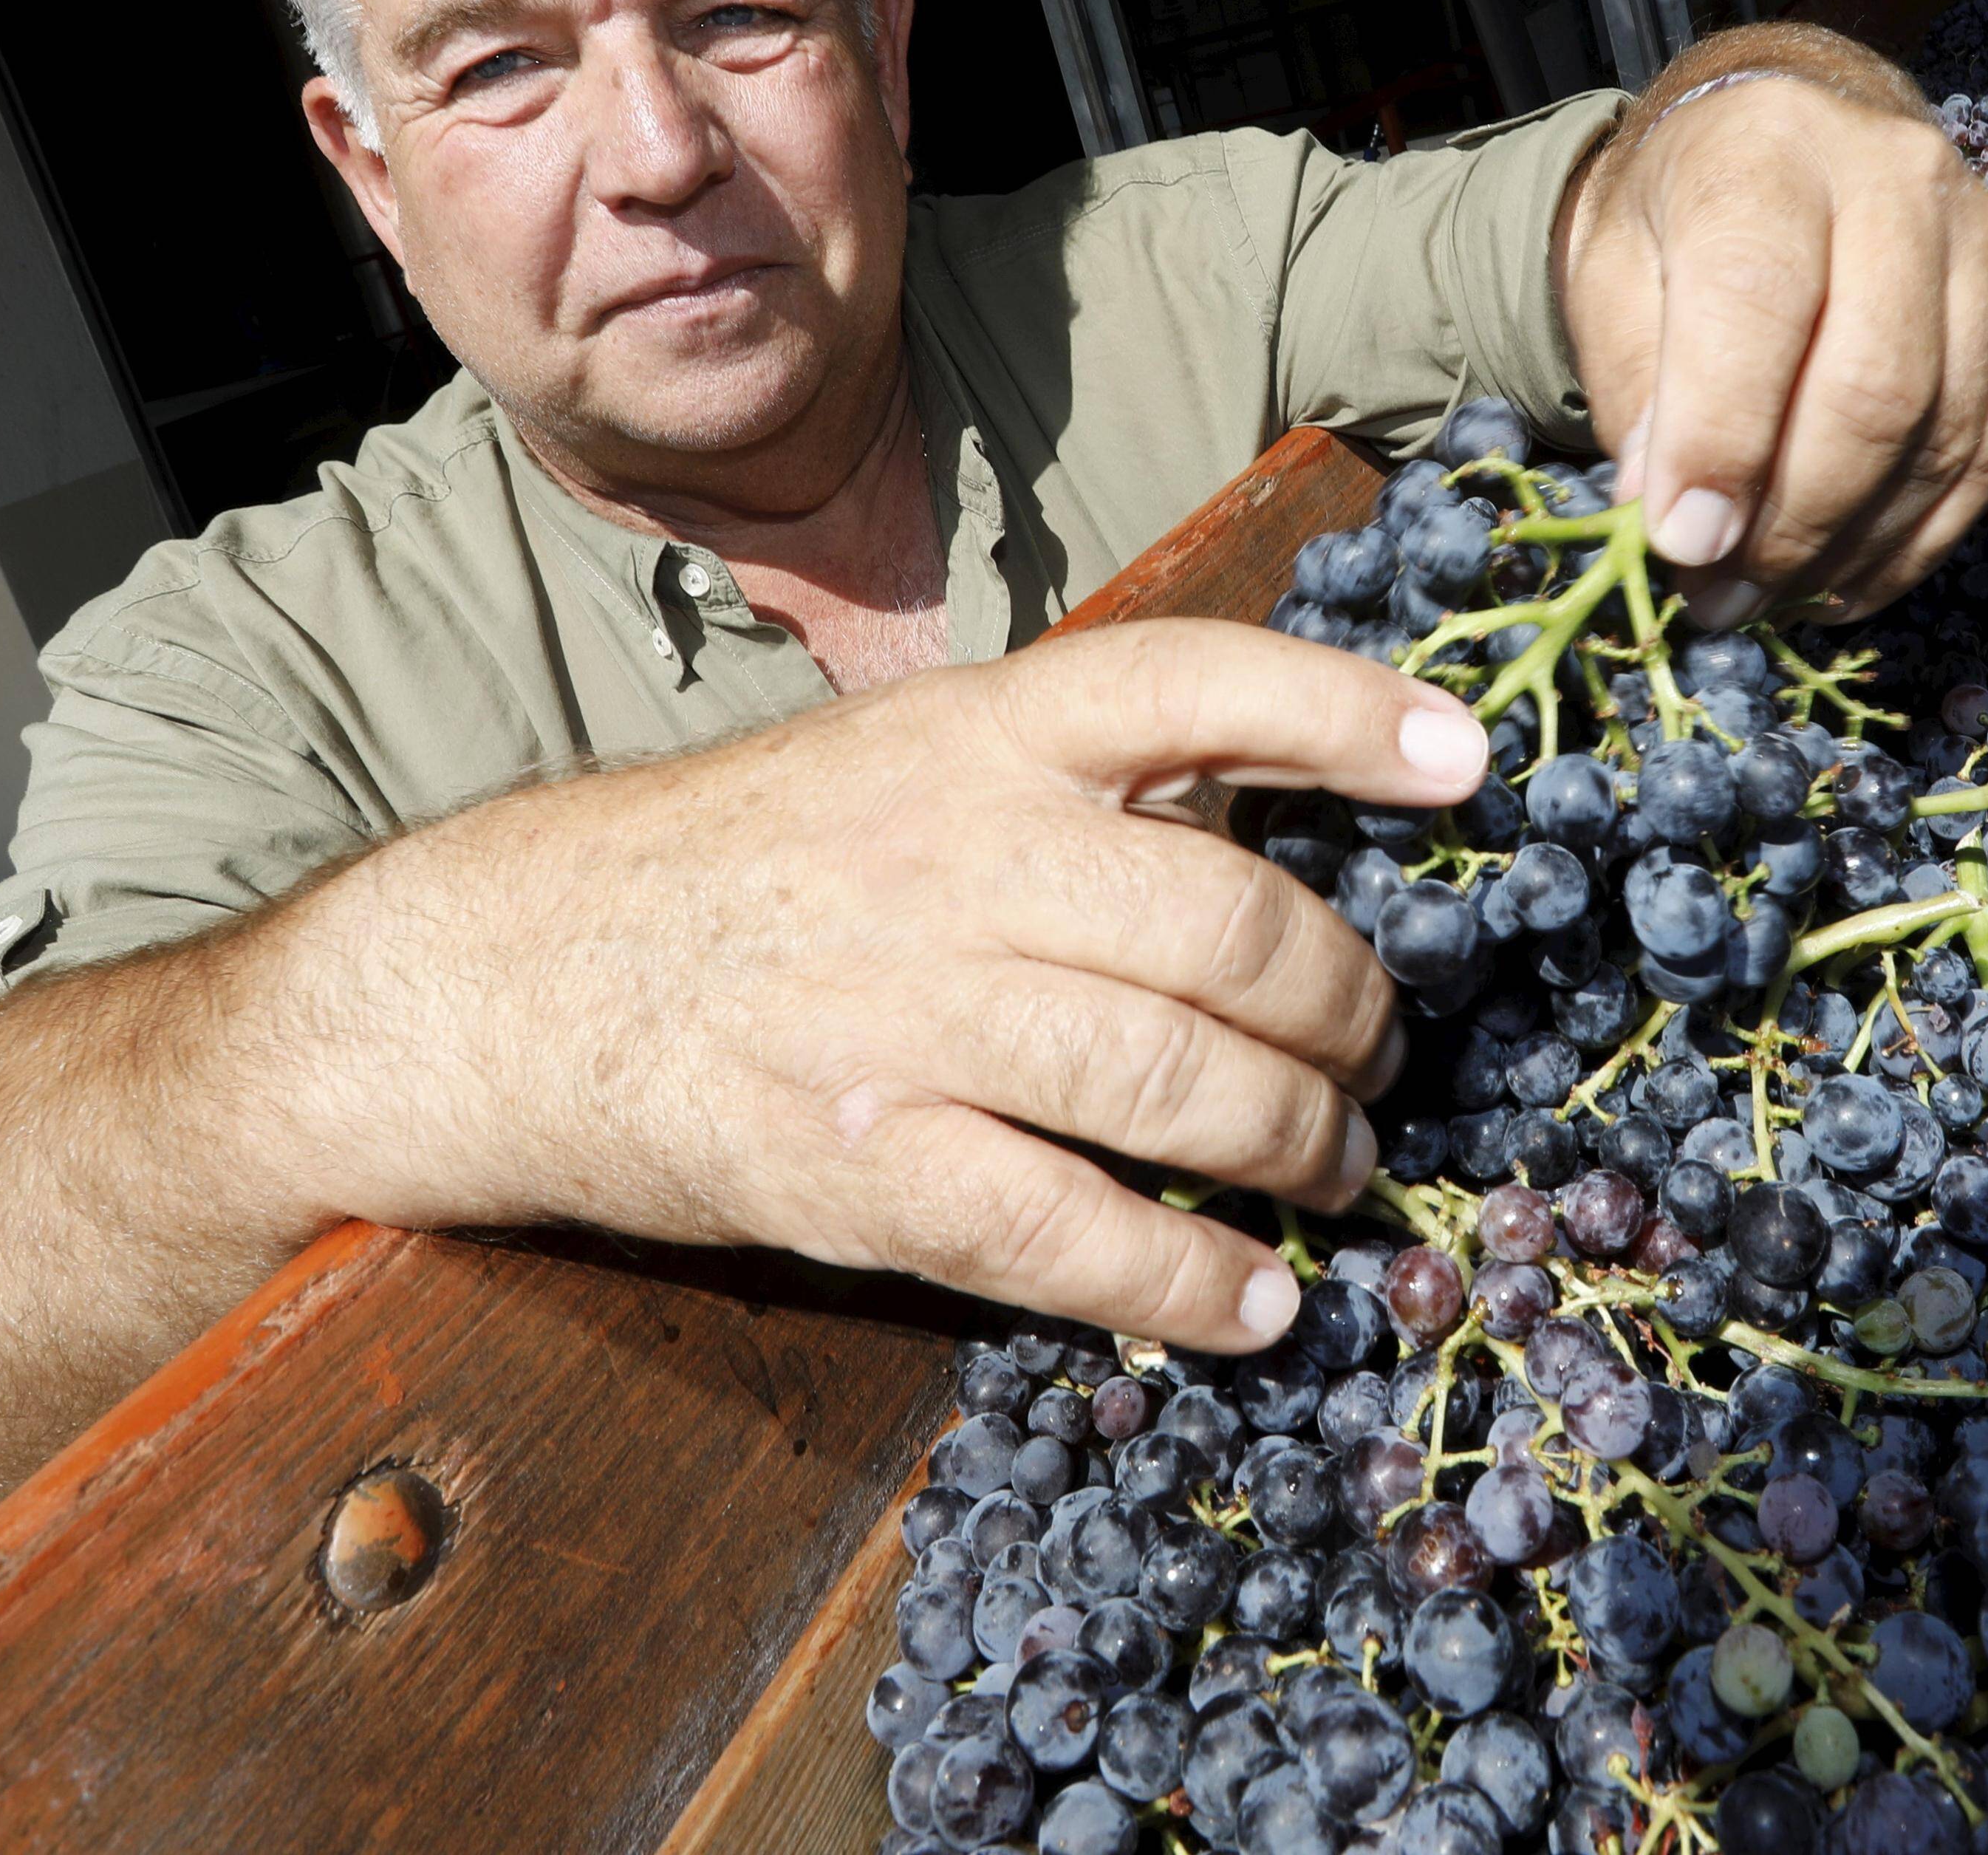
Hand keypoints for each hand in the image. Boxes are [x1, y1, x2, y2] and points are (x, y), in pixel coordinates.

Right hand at [326, 618, 1486, 1353]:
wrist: (515, 970)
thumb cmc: (755, 864)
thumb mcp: (910, 755)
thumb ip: (1078, 777)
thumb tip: (1281, 820)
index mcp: (980, 731)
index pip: (1194, 681)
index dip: (1350, 712)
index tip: (1472, 765)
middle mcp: (956, 855)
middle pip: (1233, 926)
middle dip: (1352, 1014)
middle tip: (1380, 1061)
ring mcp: (906, 1013)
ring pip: (1177, 1082)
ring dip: (1302, 1148)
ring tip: (1344, 1173)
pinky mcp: (858, 1163)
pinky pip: (1067, 1233)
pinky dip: (1187, 1282)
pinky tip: (1253, 1306)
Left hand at [1556, 27, 1987, 626]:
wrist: (1788, 136)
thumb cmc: (1684, 219)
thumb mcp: (1614, 275)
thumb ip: (1637, 391)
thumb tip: (1676, 526)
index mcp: (1770, 153)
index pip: (1759, 304)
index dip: (1722, 443)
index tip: (1681, 547)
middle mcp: (1897, 182)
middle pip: (1875, 385)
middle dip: (1793, 521)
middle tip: (1722, 597)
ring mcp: (1980, 244)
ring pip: (1944, 431)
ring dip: (1854, 546)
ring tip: (1771, 598)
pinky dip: (1918, 539)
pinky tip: (1846, 578)